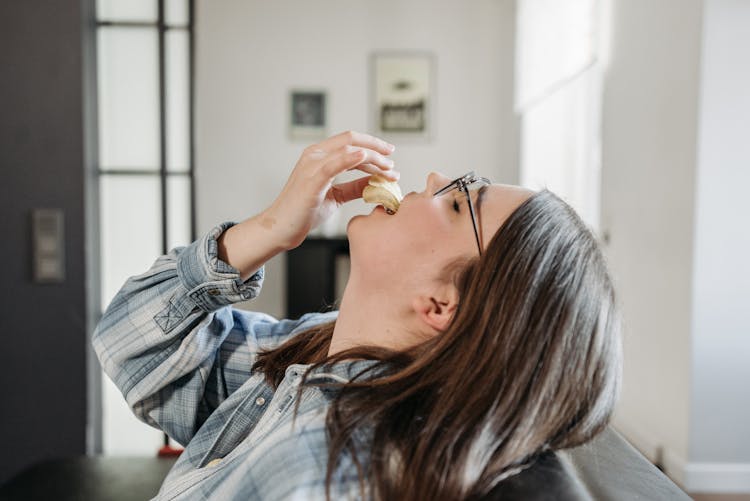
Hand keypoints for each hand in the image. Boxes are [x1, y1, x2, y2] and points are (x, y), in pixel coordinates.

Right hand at [265, 130, 397, 248]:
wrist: (281, 228)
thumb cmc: (304, 212)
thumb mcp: (336, 197)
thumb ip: (354, 187)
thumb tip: (376, 182)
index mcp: (318, 156)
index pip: (350, 141)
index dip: (372, 144)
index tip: (389, 154)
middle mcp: (314, 155)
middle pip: (351, 140)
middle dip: (377, 149)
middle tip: (393, 164)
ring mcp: (312, 165)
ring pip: (348, 150)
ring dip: (372, 157)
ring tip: (388, 170)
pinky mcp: (311, 179)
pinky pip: (334, 164)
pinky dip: (351, 158)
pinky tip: (366, 158)